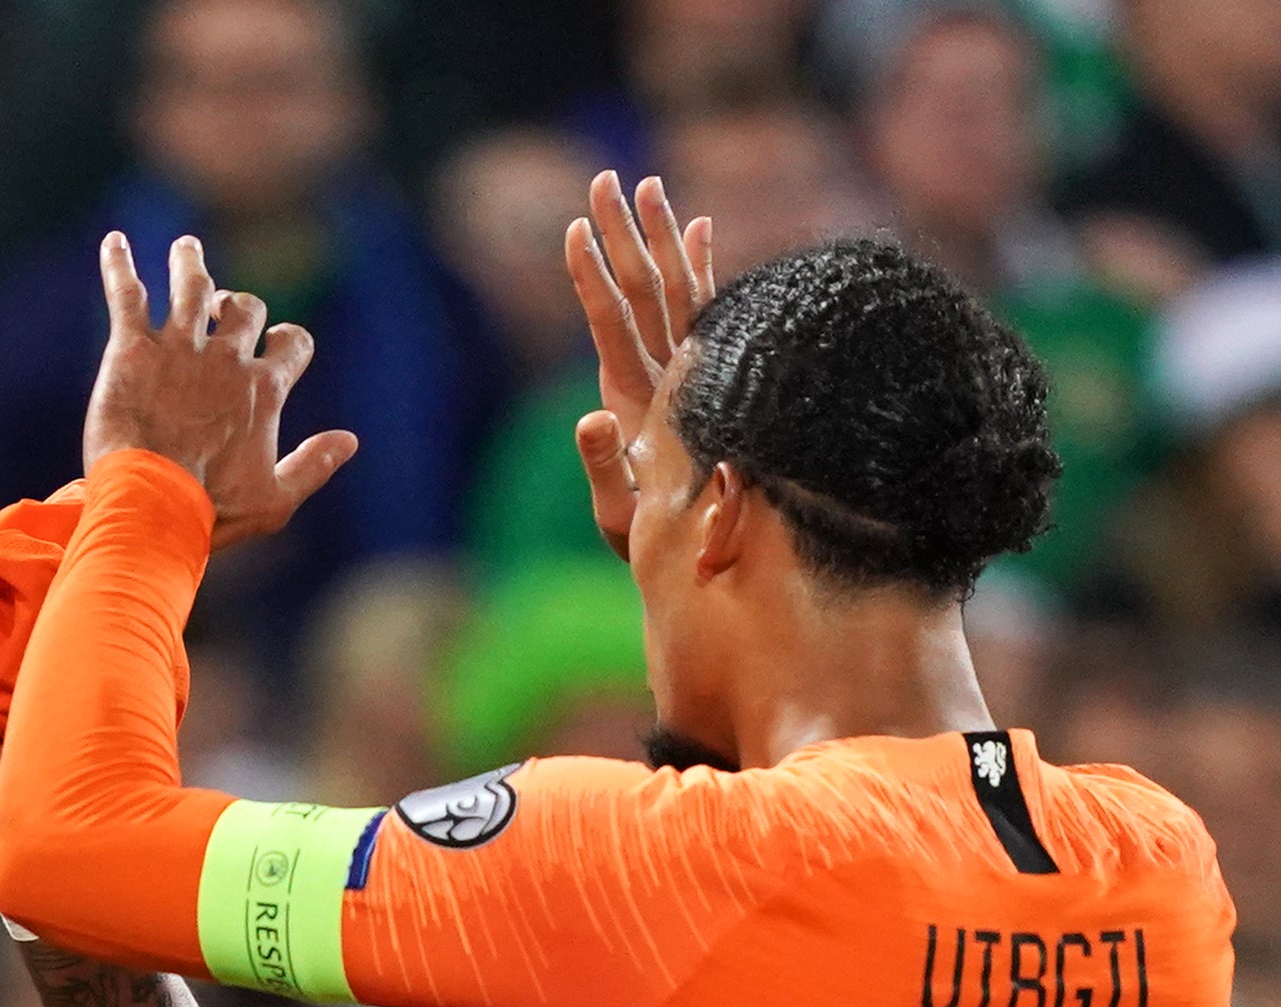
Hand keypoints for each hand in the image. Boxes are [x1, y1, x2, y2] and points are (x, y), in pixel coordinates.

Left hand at [83, 231, 356, 549]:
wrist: (152, 505)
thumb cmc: (214, 511)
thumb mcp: (275, 501)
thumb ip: (313, 466)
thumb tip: (350, 440)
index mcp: (263, 390)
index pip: (292, 344)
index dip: (288, 341)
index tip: (276, 344)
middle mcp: (225, 358)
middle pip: (245, 308)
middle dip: (238, 302)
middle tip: (220, 307)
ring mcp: (179, 348)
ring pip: (191, 286)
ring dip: (190, 263)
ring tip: (185, 249)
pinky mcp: (132, 350)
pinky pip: (127, 293)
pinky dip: (119, 264)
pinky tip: (114, 242)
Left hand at [563, 170, 714, 557]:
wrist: (683, 555)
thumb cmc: (650, 543)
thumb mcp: (618, 511)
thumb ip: (601, 466)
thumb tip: (589, 416)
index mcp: (629, 396)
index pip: (609, 323)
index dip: (593, 278)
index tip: (576, 229)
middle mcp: (649, 372)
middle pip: (637, 289)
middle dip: (621, 233)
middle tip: (603, 176)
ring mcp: (674, 370)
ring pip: (669, 289)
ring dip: (659, 236)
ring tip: (647, 182)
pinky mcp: (700, 375)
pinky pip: (704, 310)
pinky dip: (703, 267)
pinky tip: (704, 225)